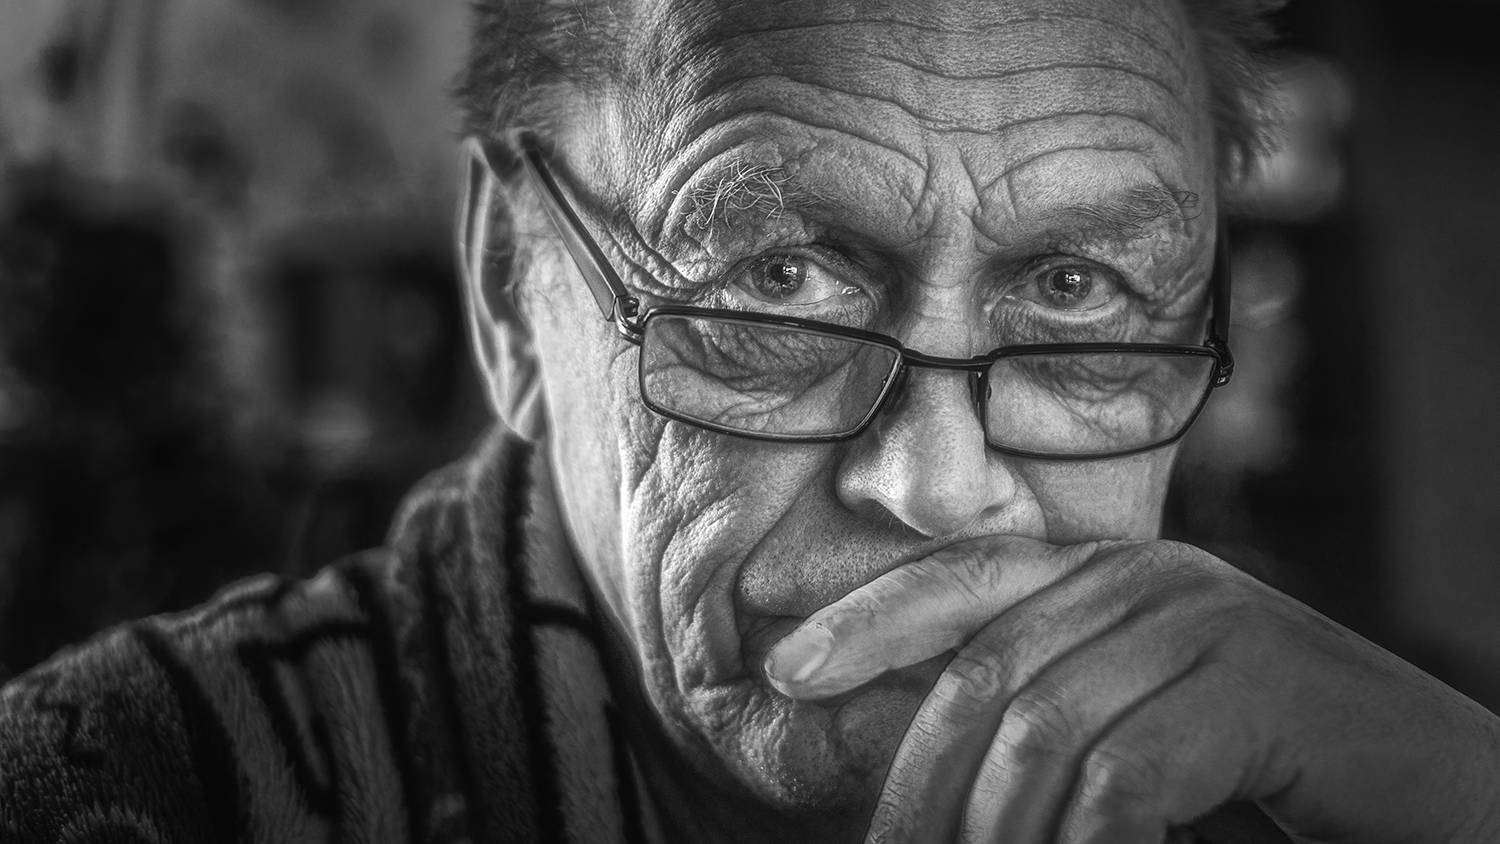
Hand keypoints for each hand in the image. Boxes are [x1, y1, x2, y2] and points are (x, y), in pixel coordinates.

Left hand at [763, 537, 1499, 842]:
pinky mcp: (1259, 687)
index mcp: (1105, 572)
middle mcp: (1146, 578)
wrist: (1420, 776)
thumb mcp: (1129, 718)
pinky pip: (1125, 778)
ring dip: (999, 833)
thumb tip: (920, 764)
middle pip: (985, 671)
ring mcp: (1205, 622)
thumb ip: (1043, 708)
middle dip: (921, 781)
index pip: (959, 578)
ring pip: (1044, 735)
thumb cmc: (1253, 762)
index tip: (783, 668)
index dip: (864, 619)